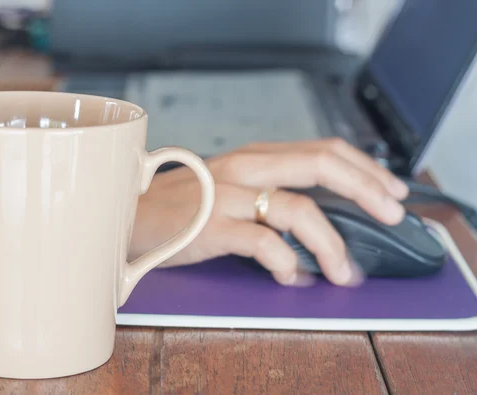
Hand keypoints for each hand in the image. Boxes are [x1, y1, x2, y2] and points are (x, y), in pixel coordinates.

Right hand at [130, 138, 408, 286]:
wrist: (127, 215)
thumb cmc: (181, 205)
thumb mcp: (231, 186)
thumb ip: (271, 190)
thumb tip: (322, 216)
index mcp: (255, 157)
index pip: (323, 149)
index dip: (365, 167)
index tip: (392, 189)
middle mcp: (245, 167)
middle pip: (321, 166)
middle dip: (367, 190)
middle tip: (393, 215)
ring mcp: (228, 195)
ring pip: (298, 209)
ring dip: (331, 243)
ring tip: (344, 271)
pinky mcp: (210, 226)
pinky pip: (262, 243)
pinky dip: (286, 262)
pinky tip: (291, 276)